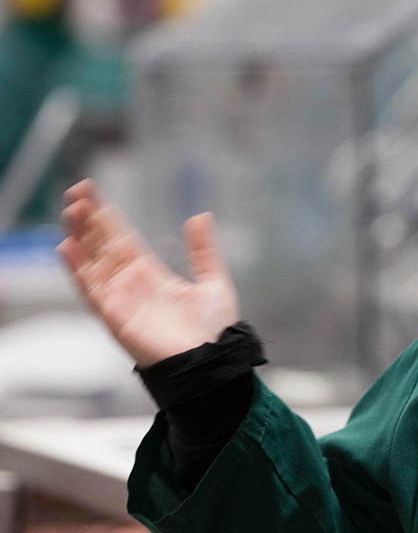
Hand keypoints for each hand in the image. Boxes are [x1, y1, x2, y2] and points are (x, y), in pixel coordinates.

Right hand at [56, 179, 240, 367]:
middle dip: (89, 221)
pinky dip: (78, 271)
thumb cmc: (214, 330)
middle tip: (76, 192)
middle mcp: (132, 285)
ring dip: (80, 238)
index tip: (92, 193)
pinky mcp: (116, 317)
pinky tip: (67, 248)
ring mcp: (121, 300)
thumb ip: (203, 250)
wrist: (212, 361)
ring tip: (71, 211)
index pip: (122, 240)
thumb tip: (200, 216)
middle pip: (103, 247)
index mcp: (152, 275)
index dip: (107, 217)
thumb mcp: (213, 281)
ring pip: (93, 263)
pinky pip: (92, 291)